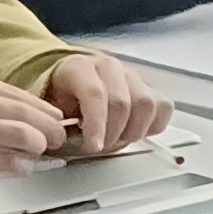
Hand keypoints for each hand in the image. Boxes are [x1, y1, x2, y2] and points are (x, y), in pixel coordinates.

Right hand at [0, 65, 70, 183]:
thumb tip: (28, 113)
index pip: (8, 90)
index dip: (37, 104)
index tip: (53, 114)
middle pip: (15, 109)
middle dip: (44, 123)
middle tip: (57, 133)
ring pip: (12, 132)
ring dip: (35, 141)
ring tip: (42, 147)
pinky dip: (17, 162)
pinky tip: (23, 164)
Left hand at [45, 52, 170, 157]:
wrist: (71, 83)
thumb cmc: (61, 97)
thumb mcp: (49, 107)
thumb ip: (54, 121)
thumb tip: (59, 138)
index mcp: (79, 67)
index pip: (94, 94)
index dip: (96, 124)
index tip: (93, 146)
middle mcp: (108, 67)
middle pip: (121, 102)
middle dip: (112, 132)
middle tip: (102, 145)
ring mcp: (131, 75)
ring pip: (146, 104)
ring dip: (133, 130)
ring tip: (118, 138)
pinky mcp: (148, 86)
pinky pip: (163, 106)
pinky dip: (152, 125)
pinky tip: (134, 130)